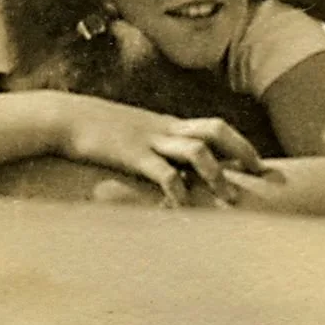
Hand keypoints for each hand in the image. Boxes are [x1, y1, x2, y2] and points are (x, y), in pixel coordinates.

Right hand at [52, 94, 265, 205]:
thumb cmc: (95, 130)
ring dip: (217, 174)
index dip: (240, 143)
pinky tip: (184, 207)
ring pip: (197, 150)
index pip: (214, 126)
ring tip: (231, 198)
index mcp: (167, 124)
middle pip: (216, 129)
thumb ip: (152, 146)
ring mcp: (150, 140)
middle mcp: (165, 129)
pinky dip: (178, 191)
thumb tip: (167, 166)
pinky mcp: (133, 155)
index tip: (259, 164)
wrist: (64, 117)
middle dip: (242, 150)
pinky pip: (163, 172)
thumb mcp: (130, 134)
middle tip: (260, 173)